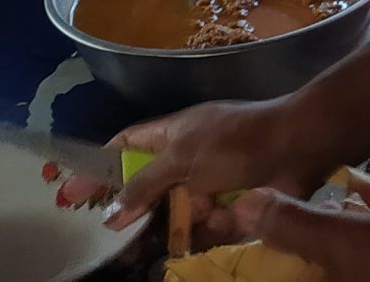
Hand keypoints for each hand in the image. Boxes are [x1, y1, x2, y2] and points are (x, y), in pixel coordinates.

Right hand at [107, 97, 339, 233]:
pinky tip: (224, 219)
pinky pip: (211, 225)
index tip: (71, 194)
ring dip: (180, 223)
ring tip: (177, 228)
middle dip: (138, 211)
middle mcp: (189, 157)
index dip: (98, 168)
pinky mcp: (234, 205)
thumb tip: (111, 210)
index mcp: (172, 133)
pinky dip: (214, 226)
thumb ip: (145, 183)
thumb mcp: (183, 158)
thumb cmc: (237, 142)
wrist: (298, 147)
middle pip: (150, 189)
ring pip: (181, 213)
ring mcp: (212, 182)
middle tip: (115, 236)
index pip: (125, 147)